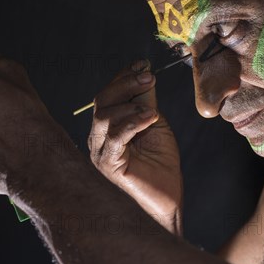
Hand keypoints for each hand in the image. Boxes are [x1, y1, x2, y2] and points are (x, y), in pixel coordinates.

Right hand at [88, 61, 182, 233]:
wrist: (166, 200)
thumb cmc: (160, 165)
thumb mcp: (155, 124)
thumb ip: (146, 101)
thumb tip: (144, 71)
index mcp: (107, 126)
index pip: (108, 94)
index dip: (124, 77)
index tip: (143, 64)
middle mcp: (98, 137)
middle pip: (102, 101)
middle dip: (126, 84)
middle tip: (149, 77)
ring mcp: (99, 151)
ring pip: (104, 116)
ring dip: (129, 104)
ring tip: (152, 107)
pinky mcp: (108, 165)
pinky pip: (115, 138)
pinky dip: (133, 123)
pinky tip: (151, 118)